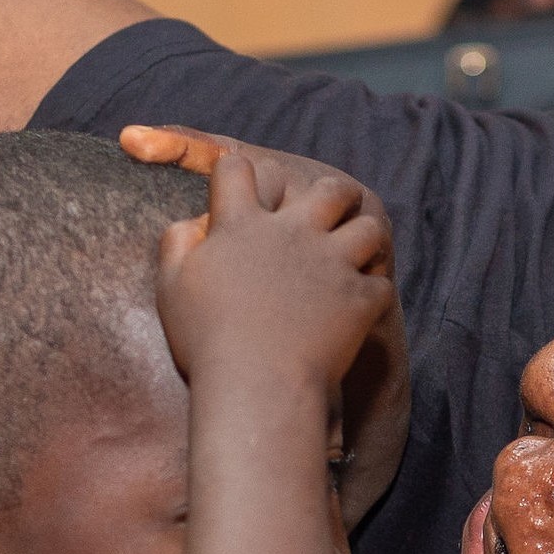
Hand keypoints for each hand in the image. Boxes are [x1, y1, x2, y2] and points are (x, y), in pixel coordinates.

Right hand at [123, 124, 408, 524]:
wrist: (256, 384)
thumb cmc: (206, 340)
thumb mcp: (172, 287)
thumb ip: (177, 243)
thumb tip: (190, 222)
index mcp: (243, 225)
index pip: (237, 169)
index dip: (236, 170)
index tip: (239, 183)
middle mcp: (293, 233)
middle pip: (330, 190)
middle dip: (336, 195)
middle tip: (335, 207)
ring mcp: (332, 264)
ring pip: (369, 230)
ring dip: (365, 239)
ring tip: (360, 252)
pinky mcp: (360, 299)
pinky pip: (381, 285)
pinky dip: (373, 295)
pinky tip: (364, 304)